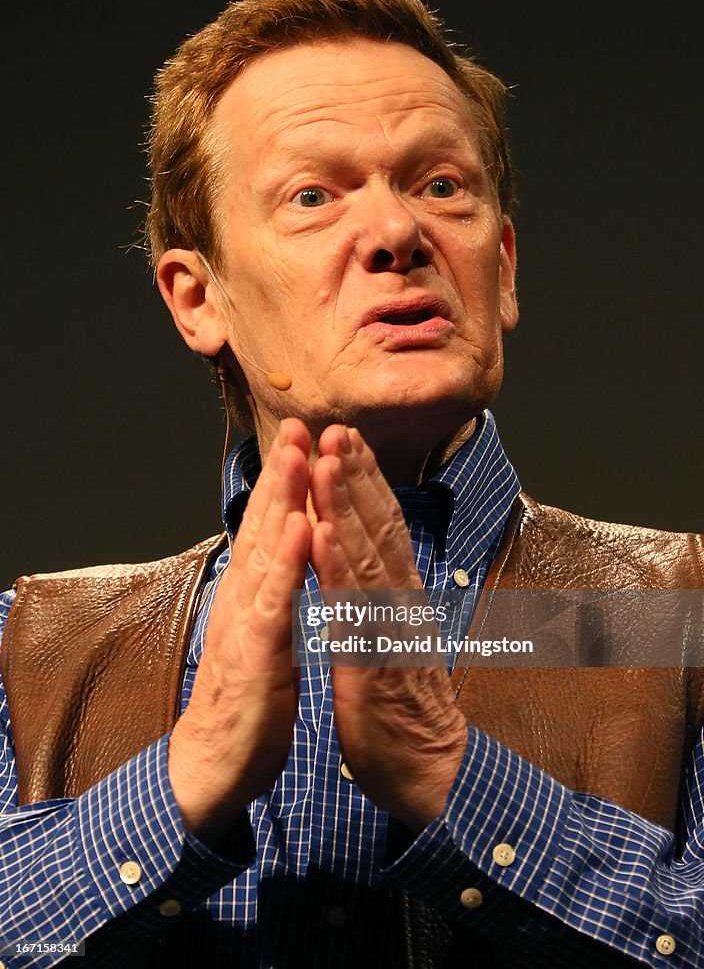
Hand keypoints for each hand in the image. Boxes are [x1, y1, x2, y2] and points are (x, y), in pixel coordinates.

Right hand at [168, 419, 311, 844]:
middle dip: (286, 472)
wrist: (218, 762)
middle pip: (268, 524)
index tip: (307, 438)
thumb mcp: (267, 633)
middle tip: (300, 423)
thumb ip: (274, 590)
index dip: (290, 482)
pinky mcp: (255, 654)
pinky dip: (285, 565)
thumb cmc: (249, 697)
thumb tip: (288, 554)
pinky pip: (274, 603)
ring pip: (267, 551)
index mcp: (258, 593)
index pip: (274, 527)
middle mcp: (248, 597)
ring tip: (298, 454)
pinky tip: (298, 530)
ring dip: (282, 500)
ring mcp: (248, 621)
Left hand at [310, 425, 467, 832]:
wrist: (429, 771)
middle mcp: (399, 602)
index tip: (345, 440)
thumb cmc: (401, 707)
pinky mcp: (375, 661)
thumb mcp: (389, 639)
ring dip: (346, 506)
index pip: (382, 529)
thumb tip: (368, 561)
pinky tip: (322, 534)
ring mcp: (390, 629)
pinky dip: (337, 568)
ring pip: (367, 557)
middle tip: (338, 427)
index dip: (364, 483)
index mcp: (397, 597)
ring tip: (330, 461)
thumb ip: (380, 598)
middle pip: (379, 529)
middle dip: (356, 476)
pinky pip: (353, 610)